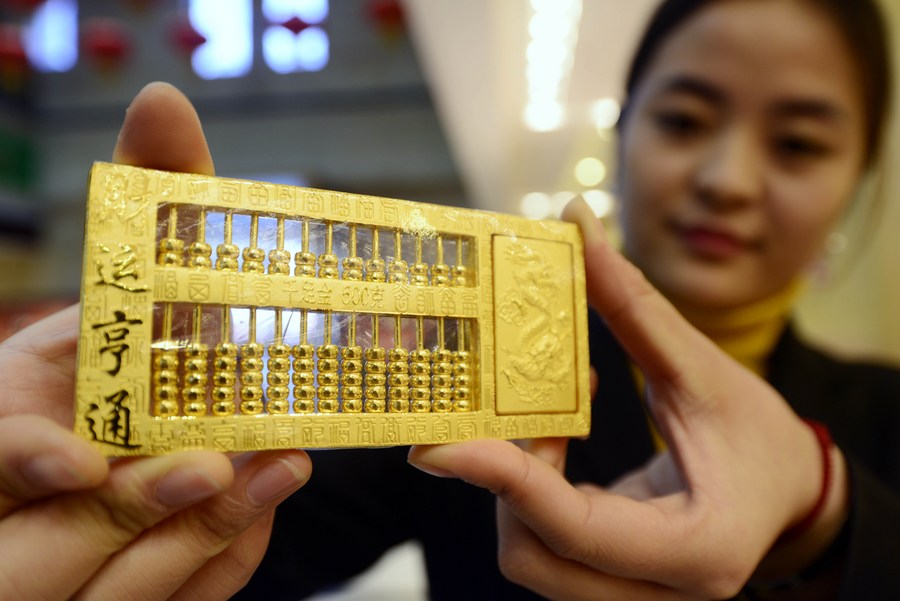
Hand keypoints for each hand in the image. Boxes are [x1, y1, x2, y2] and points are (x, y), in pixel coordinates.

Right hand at [0, 82, 311, 599]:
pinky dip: (223, 558)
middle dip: (135, 502)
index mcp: (14, 429)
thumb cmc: (141, 340)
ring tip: (275, 473)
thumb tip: (164, 97)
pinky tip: (263, 511)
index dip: (21, 457)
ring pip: (126, 579)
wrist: (160, 408)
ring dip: (200, 528)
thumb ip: (156, 193)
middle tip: (207, 463)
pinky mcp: (142, 584)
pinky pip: (184, 594)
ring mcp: (86, 554)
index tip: (73, 456)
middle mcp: (35, 501)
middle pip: (59, 538)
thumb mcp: (141, 272)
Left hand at [408, 198, 847, 599]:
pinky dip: (532, 494)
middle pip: (536, 557)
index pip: (577, 529)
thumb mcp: (704, 369)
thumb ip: (635, 307)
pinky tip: (556, 441)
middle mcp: (660, 590)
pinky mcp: (609, 580)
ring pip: (533, 558)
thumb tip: (579, 226)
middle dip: (502, 484)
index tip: (441, 446)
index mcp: (697, 548)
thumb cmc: (760, 437)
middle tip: (497, 414)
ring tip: (548, 424)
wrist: (787, 492)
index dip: (505, 485)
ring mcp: (632, 593)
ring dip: (516, 488)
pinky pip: (545, 547)